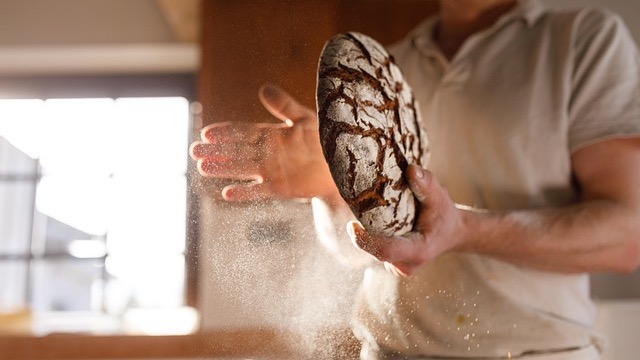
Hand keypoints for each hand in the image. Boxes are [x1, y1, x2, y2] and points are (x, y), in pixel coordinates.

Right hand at [189, 83, 339, 201]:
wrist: (342, 165)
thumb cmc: (325, 139)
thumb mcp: (305, 118)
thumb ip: (284, 105)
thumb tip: (263, 88)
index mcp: (271, 135)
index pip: (243, 132)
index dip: (225, 132)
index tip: (207, 132)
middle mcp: (267, 153)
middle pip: (236, 151)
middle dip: (216, 151)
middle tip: (194, 151)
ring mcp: (272, 171)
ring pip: (242, 169)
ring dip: (223, 169)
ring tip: (202, 167)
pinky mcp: (280, 188)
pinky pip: (259, 191)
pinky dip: (244, 193)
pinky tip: (227, 194)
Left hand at [347, 164, 465, 275]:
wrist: (451, 232)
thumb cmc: (444, 215)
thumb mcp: (440, 197)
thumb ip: (427, 184)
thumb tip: (411, 169)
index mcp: (419, 251)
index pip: (386, 251)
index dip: (365, 241)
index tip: (351, 225)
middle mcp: (406, 264)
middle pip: (375, 250)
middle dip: (362, 232)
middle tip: (356, 207)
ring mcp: (398, 267)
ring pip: (373, 250)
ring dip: (366, 233)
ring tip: (367, 212)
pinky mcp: (392, 263)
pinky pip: (374, 250)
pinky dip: (371, 235)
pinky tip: (375, 221)